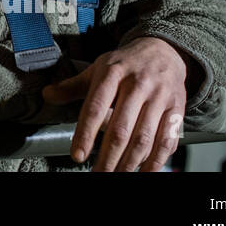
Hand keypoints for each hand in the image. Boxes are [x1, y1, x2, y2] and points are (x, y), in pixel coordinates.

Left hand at [41, 36, 187, 171]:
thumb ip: (73, 86)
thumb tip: (47, 95)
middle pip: (121, 129)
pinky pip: (167, 140)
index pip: (96, 107)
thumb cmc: (126, 64)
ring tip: (118, 174)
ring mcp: (160, 97)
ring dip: (130, 163)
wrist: (163, 51)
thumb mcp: (97, 68)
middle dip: (108, 157)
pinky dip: (156, 160)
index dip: (85, 133)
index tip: (77, 155)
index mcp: (113, 72)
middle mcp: (138, 84)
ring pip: (144, 138)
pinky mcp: (177, 109)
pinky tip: (144, 170)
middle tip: (98, 173)